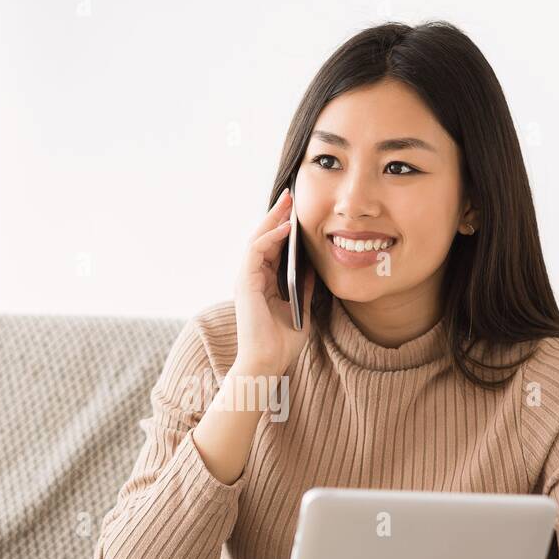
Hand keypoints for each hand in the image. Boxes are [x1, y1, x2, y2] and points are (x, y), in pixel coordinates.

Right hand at [232, 187, 317, 377]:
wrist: (267, 363)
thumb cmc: (281, 343)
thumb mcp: (300, 309)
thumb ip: (304, 288)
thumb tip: (313, 266)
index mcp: (263, 284)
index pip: (272, 248)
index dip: (283, 228)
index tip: (296, 211)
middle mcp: (252, 278)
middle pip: (263, 239)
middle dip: (276, 215)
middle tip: (290, 195)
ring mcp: (246, 280)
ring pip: (257, 240)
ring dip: (272, 219)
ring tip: (287, 202)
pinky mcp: (245, 283)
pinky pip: (256, 252)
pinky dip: (270, 237)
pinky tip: (286, 228)